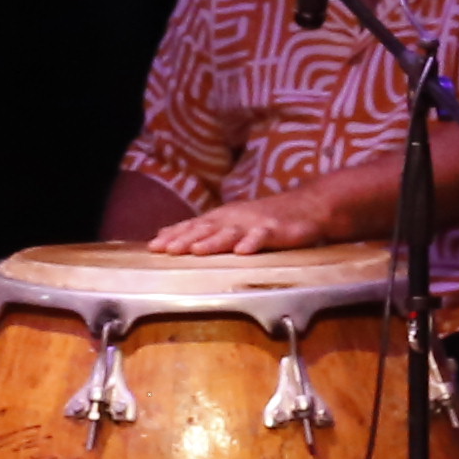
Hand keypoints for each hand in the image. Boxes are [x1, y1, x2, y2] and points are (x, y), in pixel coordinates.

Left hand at [149, 193, 324, 256]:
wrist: (305, 206)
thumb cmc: (263, 218)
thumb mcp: (230, 222)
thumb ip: (202, 230)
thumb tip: (167, 236)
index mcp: (222, 218)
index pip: (193, 226)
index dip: (174, 236)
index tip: (153, 247)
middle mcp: (234, 218)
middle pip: (206, 229)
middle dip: (185, 239)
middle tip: (166, 249)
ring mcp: (254, 223)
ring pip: (230, 233)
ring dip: (212, 242)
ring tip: (196, 251)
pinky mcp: (276, 230)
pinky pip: (263, 237)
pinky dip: (252, 243)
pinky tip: (242, 252)